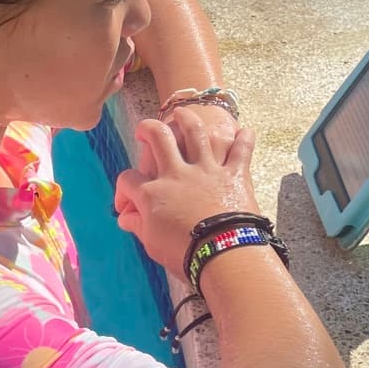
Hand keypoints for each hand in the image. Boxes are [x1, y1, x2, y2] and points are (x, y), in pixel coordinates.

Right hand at [115, 108, 259, 279]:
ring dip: (188, 119)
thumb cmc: (186, 255)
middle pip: (158, 138)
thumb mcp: (153, 244)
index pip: (128, 180)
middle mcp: (177, 173)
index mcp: (153, 193)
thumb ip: (138, 225)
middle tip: (145, 129)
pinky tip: (245, 131)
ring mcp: (207, 170)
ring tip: (183, 113)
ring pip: (196, 133)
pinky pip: (241, 150)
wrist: (224, 254)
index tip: (126, 204)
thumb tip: (125, 217)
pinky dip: (244, 139)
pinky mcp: (234, 173)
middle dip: (148, 128)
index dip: (123, 190)